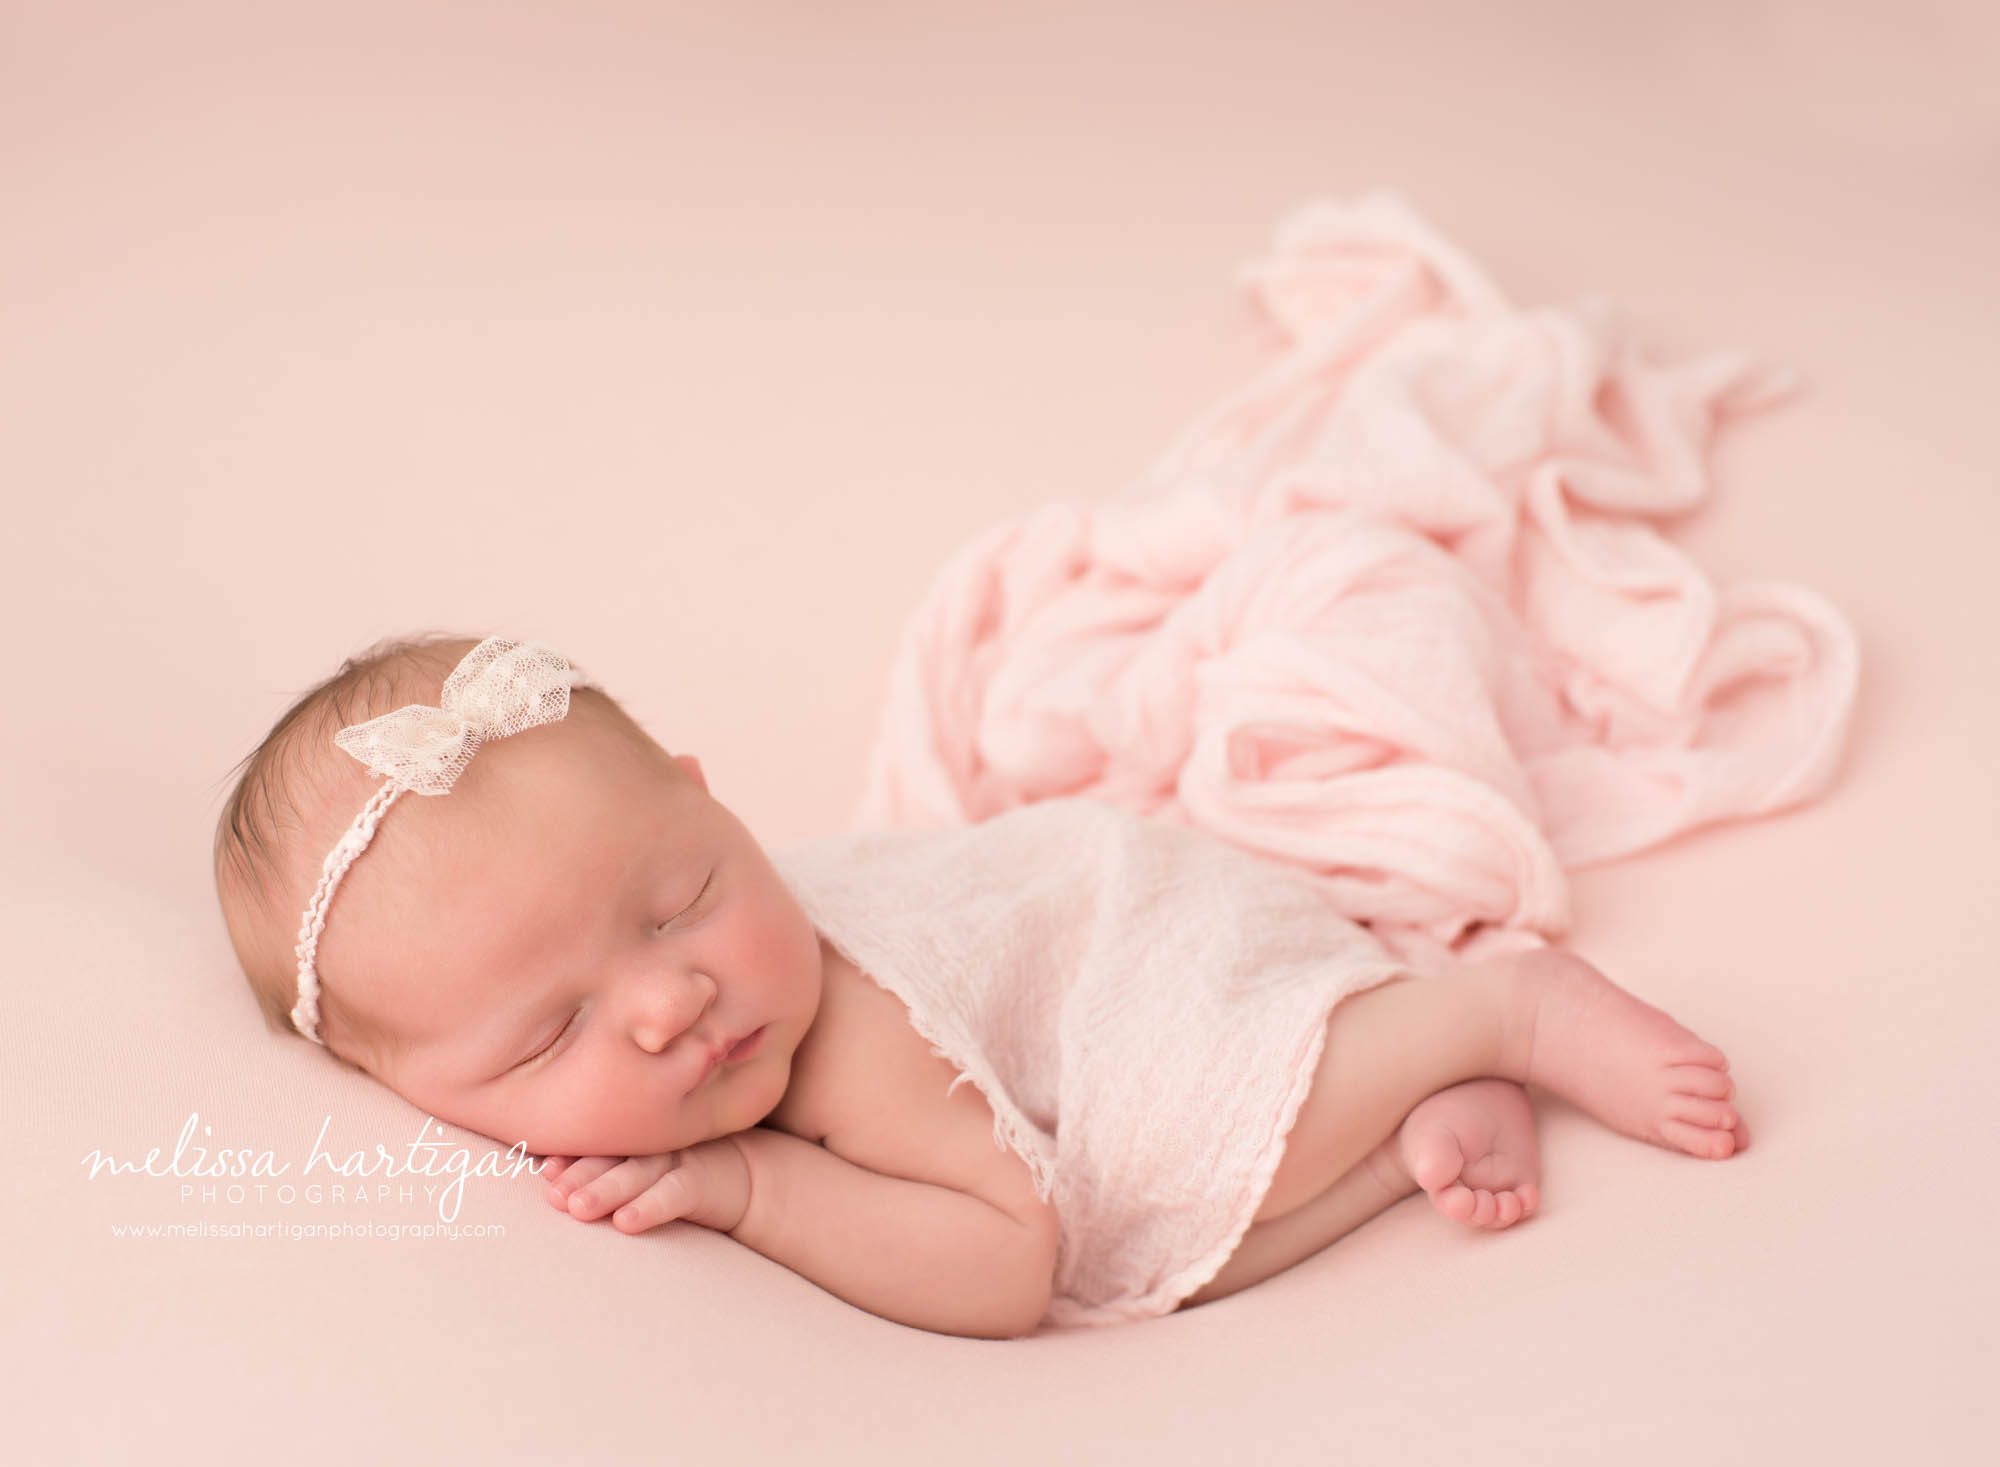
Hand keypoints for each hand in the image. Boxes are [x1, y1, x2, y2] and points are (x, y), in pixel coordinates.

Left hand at [538, 1138, 750, 1234]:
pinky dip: (650, 1206)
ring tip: (578, 1208)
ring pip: (638, 1172)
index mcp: (631, 1139)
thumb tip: (545, 1178)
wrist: (742, 1178)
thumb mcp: (640, 1168)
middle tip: (554, 1195)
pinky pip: (675, 1193)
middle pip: (612, 1155)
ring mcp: (678, 1159)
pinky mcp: (702, 1181)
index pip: (596, 1144)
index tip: (545, 1171)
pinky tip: (626, 1223)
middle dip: (580, 1174)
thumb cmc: (676, 1174)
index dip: (570, 1156)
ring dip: (607, 1189)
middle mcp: (651, 1144)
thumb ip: (604, 1167)